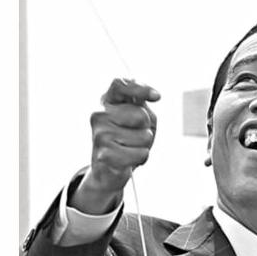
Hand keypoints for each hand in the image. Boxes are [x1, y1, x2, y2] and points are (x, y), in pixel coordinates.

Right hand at [73, 79, 160, 213]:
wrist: (110, 170)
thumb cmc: (129, 141)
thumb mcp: (140, 120)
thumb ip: (144, 105)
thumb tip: (154, 95)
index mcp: (106, 103)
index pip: (119, 85)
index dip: (138, 88)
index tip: (157, 96)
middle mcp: (99, 115)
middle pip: (140, 115)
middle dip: (146, 128)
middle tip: (134, 137)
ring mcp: (100, 134)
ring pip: (144, 136)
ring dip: (144, 146)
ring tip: (130, 149)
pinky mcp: (105, 154)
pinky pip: (141, 153)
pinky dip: (141, 158)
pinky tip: (128, 159)